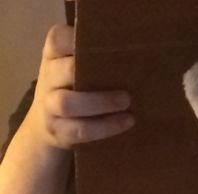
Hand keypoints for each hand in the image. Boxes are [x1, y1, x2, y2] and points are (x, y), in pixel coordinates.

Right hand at [26, 23, 133, 150]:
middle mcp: (48, 79)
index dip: (76, 40)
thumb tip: (133, 52)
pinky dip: (105, 127)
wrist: (47, 127)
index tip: (105, 43)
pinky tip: (126, 121)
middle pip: (66, 71)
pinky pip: (80, 130)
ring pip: (68, 103)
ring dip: (101, 103)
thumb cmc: (72, 90)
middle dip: (95, 74)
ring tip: (126, 102)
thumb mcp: (74, 70)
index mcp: (52, 57)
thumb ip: (94, 60)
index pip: (57, 40)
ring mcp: (50, 107)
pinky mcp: (59, 132)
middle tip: (127, 78)